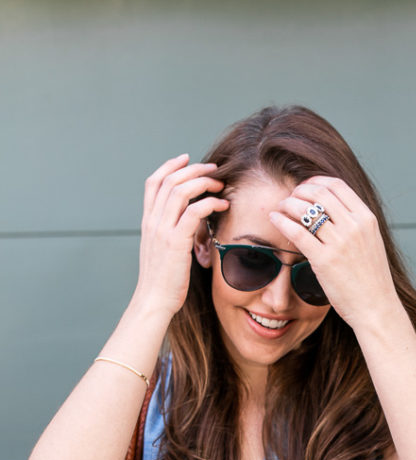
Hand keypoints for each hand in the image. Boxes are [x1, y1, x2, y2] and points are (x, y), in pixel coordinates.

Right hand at [132, 154, 228, 318]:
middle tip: (214, 170)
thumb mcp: (163, 251)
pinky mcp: (176, 242)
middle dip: (194, 169)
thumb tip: (187, 225)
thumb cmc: (163, 281)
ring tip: (220, 184)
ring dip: (203, 182)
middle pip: (170, 180)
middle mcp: (153, 221)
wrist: (154, 301)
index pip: (154, 182)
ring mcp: (162, 230)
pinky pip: (193, 211)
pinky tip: (222, 205)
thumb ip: (171, 233)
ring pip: (181, 190)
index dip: (170, 165)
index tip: (187, 158)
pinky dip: (210, 202)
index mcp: (148, 221)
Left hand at [268, 176, 399, 331]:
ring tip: (280, 208)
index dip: (316, 182)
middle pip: (319, 193)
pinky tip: (274, 220)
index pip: (337, 186)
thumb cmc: (372, 281)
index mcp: (366, 219)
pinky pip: (297, 232)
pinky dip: (282, 221)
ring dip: (288, 204)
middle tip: (289, 197)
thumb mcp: (371, 244)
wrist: (376, 308)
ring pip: (306, 209)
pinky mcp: (324, 260)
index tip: (305, 188)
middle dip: (300, 191)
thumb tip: (333, 214)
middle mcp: (354, 226)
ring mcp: (339, 242)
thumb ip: (355, 226)